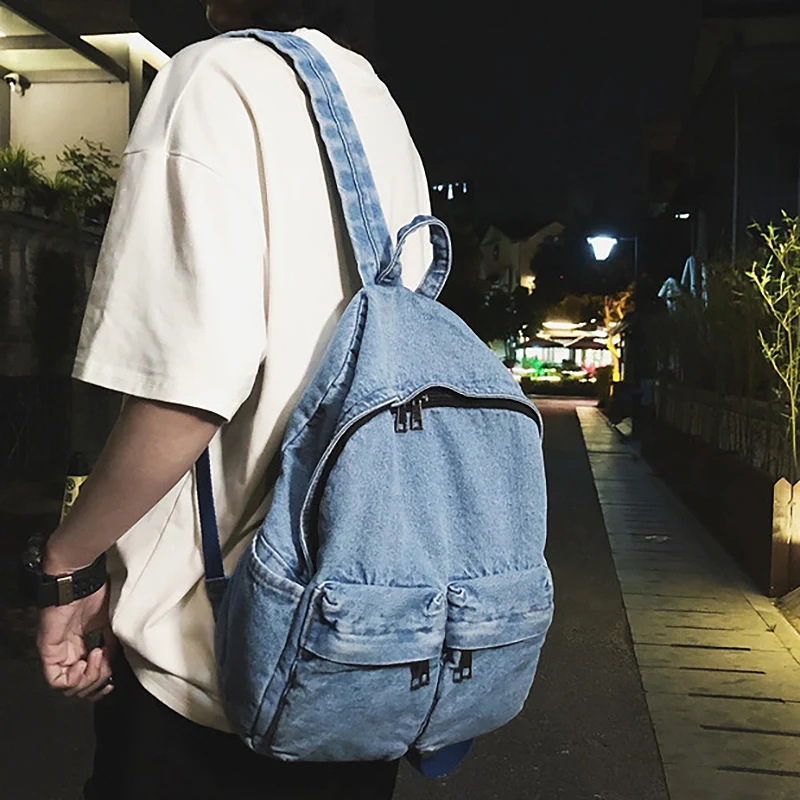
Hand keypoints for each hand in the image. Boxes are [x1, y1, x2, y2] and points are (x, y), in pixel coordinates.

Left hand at [37, 582, 117, 701]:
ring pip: (68, 686)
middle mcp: (66, 652)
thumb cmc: (95, 594)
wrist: (81, 582)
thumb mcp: (111, 622)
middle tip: (108, 664)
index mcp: (78, 645)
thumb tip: (119, 661)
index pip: (86, 677)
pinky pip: (56, 680)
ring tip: (97, 657)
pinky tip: (84, 662)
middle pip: (79, 686)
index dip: (101, 682)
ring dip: (89, 678)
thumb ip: (113, 643)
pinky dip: (74, 678)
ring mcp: (56, 653)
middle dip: (98, 682)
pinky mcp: (48, 651)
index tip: (112, 680)